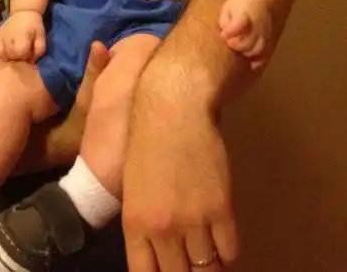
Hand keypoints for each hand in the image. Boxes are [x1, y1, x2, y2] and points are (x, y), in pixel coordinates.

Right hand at [0, 10, 45, 61]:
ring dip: (7, 56)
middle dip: (17, 57)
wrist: (23, 12)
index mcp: (21, 37)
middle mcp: (8, 38)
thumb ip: (39, 50)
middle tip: (22, 52)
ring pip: (0, 54)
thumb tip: (31, 61)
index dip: (26, 55)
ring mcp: (0, 36)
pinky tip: (6, 49)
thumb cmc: (34, 26)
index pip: (20, 54)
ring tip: (14, 52)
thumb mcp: (41, 37)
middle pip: (10, 55)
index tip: (29, 51)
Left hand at [123, 91, 238, 271]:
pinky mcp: (221, 208)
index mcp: (135, 224)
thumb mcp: (134, 188)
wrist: (172, 108)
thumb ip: (144, 224)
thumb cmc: (146, 141)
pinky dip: (227, 253)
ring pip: (208, 269)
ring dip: (209, 268)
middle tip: (192, 269)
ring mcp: (193, 220)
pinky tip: (222, 247)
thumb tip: (157, 254)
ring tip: (209, 263)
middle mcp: (163, 229)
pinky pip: (229, 250)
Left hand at [219, 0, 272, 70]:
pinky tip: (252, 65)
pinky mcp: (270, 40)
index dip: (229, 32)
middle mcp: (257, 26)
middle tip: (229, 41)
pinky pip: (267, 54)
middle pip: (247, 42)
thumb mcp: (228, 7)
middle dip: (235, 44)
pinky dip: (259, 62)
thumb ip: (224, 20)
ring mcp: (265, 34)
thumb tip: (224, 34)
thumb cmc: (241, 4)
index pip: (238, 25)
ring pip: (257, 50)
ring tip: (238, 48)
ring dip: (245, 52)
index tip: (223, 34)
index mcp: (245, 15)